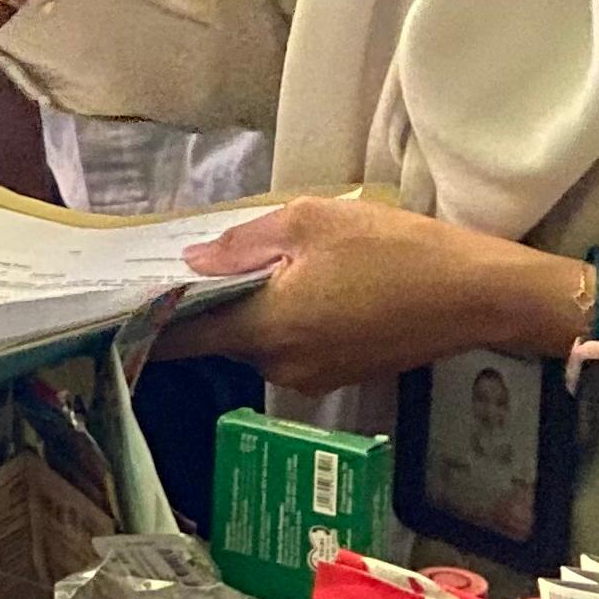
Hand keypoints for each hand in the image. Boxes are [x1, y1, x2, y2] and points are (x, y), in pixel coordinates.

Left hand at [163, 196, 593, 393]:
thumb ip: (245, 243)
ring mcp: (314, 375)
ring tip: (238, 264)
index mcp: (268, 329)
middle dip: (201, 304)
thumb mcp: (314, 223)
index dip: (150, 321)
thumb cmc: (398, 251)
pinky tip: (290, 283)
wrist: (480, 296)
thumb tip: (192, 263)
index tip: (118, 303)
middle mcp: (282, 366)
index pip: (185, 338)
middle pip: (220, 338)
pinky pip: (291, 345)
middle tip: (180, 262)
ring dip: (246, 309)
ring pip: (257, 341)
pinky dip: (280, 318)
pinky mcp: (342, 372)